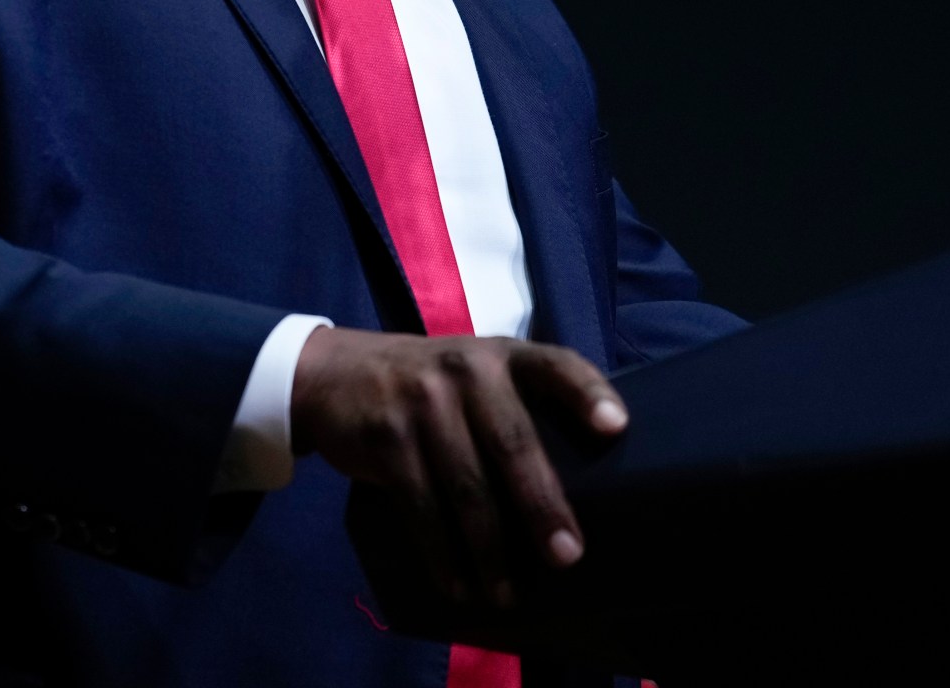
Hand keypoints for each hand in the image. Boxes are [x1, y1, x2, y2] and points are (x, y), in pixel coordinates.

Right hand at [290, 326, 627, 609]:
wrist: (333, 374)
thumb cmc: (430, 384)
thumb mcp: (475, 371)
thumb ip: (518, 403)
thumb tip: (586, 483)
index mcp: (502, 355)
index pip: (555, 365)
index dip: (586, 394)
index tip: (616, 428)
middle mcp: (466, 371)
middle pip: (512, 444)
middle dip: (541, 506)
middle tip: (566, 556)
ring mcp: (422, 403)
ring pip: (466, 487)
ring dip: (490, 550)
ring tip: (507, 594)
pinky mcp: (386, 439)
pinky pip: (421, 507)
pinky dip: (442, 553)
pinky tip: (459, 584)